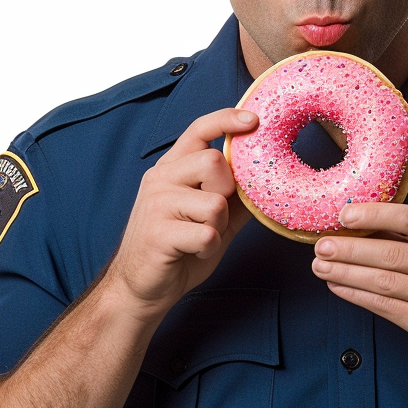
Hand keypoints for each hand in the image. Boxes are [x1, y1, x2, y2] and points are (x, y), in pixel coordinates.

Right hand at [105, 107, 257, 321]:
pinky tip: (194, 253)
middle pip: (214, 162)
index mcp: (173, 168)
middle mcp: (161, 178)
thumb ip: (234, 196)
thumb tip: (266, 179)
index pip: (199, 129)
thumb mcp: (211, 217)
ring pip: (215, 203)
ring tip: (201, 239)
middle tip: (213, 216)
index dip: (226, 120)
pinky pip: (207, 234)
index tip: (253, 120)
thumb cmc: (178, 249)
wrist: (141, 287)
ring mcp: (156, 204)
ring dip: (218, 227)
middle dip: (226, 191)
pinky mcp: (158, 233)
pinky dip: (209, 249)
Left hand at [311, 202, 407, 373]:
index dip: (373, 214)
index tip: (344, 215)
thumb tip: (361, 224)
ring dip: (345, 273)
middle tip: (321, 245)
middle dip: (349, 248)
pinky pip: (383, 306)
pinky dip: (355, 295)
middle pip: (390, 252)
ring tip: (321, 266)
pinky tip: (338, 287)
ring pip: (382, 281)